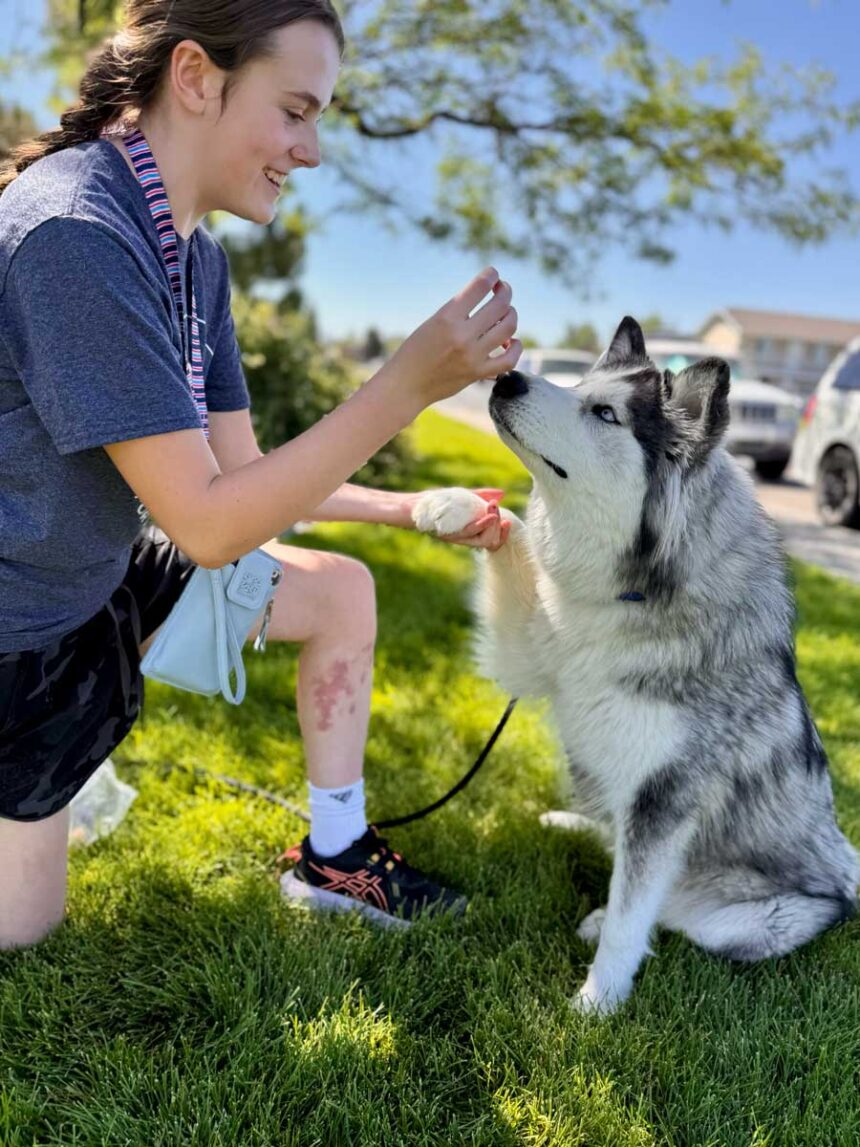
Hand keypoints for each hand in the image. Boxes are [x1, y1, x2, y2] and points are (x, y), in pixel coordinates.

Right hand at [382, 268, 521, 407]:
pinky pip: (509, 360)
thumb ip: (459, 312)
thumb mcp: (433, 323)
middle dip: (505, 292)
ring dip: (511, 315)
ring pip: (508, 327)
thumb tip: (490, 302)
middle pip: (500, 305)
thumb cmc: (416, 351)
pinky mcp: (477, 373)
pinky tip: (512, 342)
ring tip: (506, 314)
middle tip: (503, 290)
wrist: (406, 385)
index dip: (492, 275)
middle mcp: (461, 335)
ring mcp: (472, 356)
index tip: (493, 275)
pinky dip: (516, 348)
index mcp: (446, 317)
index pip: (480, 286)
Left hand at [420, 487, 511, 551]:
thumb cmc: (436, 502)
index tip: (509, 522)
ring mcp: (456, 538)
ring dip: (491, 527)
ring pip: (482, 540)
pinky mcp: (447, 534)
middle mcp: (464, 539)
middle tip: (496, 508)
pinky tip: (488, 517)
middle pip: (490, 542)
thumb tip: (502, 494)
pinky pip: (469, 534)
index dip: (504, 535)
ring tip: (494, 514)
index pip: (493, 541)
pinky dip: (481, 525)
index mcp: (470, 533)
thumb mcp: (462, 497)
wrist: (411, 506)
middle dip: (498, 529)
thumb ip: (481, 496)